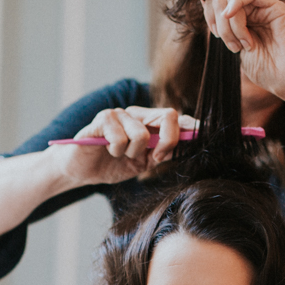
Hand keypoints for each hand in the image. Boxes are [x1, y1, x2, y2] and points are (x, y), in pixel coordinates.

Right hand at [49, 106, 198, 186]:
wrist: (80, 170)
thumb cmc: (111, 165)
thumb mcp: (143, 163)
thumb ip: (162, 153)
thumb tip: (188, 145)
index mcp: (148, 123)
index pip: (176, 119)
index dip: (191, 127)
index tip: (203, 136)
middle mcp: (136, 114)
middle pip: (168, 115)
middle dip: (169, 141)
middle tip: (155, 159)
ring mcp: (119, 114)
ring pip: (142, 134)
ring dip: (132, 153)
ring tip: (119, 155)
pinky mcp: (102, 119)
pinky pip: (120, 137)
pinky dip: (116, 150)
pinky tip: (108, 150)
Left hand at [203, 0, 284, 108]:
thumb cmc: (268, 71)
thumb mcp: (238, 49)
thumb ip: (225, 29)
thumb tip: (207, 4)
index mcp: (244, 25)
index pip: (219, 6)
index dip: (210, 15)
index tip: (215, 35)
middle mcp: (254, 15)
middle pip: (225, 2)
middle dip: (222, 24)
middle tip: (234, 46)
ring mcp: (265, 10)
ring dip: (232, 23)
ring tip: (241, 44)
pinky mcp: (276, 7)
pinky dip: (237, 2)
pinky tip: (232, 15)